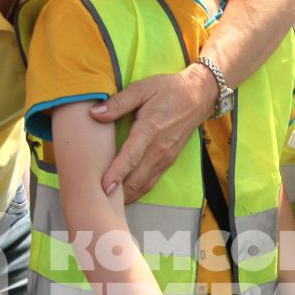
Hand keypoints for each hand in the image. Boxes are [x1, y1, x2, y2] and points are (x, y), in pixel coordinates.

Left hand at [87, 66, 215, 200]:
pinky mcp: (168, 161)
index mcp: (150, 129)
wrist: (199, 96)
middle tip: (98, 202)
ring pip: (144, 184)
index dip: (116, 173)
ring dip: (127, 196)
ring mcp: (165, 158)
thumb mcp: (142, 88)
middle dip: (118, 193)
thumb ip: (118, 103)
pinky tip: (125, 196)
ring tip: (108, 205)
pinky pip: (151, 182)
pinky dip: (138, 192)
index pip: (130, 156)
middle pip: (136, 178)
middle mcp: (159, 149)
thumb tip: (95, 113)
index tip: (103, 187)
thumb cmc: (169, 90)